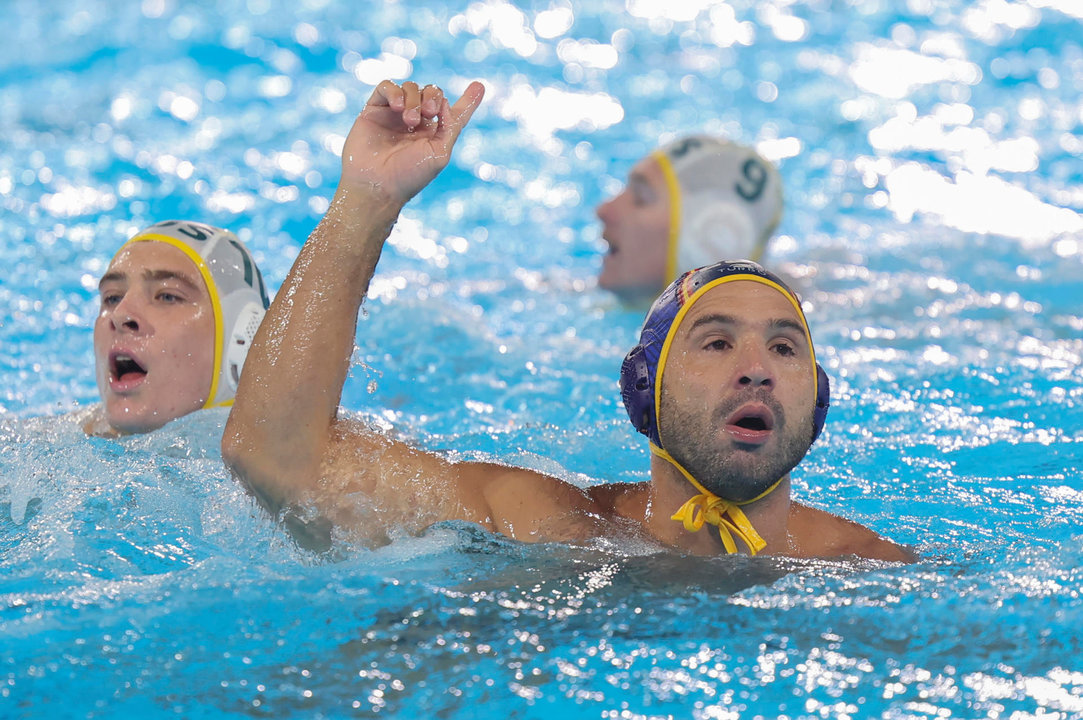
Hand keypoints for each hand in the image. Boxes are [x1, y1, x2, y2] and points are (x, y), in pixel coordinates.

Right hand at [338, 79, 484, 204]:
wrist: (376, 185)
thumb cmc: (409, 175)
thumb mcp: (440, 154)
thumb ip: (450, 126)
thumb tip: (446, 102)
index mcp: (434, 134)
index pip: (453, 113)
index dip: (468, 100)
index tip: (479, 86)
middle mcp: (416, 122)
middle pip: (432, 92)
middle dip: (434, 97)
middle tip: (430, 112)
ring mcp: (394, 115)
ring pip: (410, 88)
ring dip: (414, 99)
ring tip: (409, 120)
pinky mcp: (374, 110)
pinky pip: (386, 87)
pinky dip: (395, 91)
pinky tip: (398, 107)